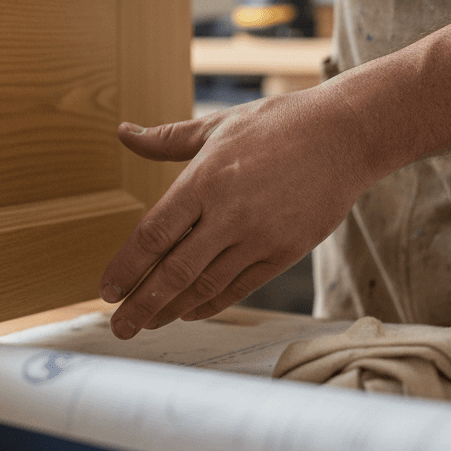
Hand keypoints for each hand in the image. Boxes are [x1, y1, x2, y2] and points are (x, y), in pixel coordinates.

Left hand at [100, 86, 376, 336]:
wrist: (343, 136)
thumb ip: (166, 139)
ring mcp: (259, 236)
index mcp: (204, 180)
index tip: (107, 288)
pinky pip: (241, 286)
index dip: (127, 266)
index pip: (154, 234)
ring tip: (147, 323)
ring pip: (207, 285)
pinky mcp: (286, 251)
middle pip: (175, 270)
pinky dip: (213, 303)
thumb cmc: (276, 124)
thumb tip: (124, 133)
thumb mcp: (216, 125)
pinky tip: (190, 311)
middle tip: (118, 326)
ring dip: (172, 308)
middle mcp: (228, 214)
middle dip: (142, 302)